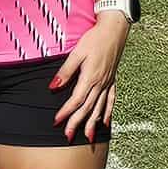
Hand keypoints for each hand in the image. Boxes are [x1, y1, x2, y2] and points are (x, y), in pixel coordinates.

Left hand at [52, 14, 126, 141]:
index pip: (76, 100)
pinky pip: (110, 100)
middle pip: (87, 108)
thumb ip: (65, 71)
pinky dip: (107, 112)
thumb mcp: (76, 53)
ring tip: (87, 137)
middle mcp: (101, 83)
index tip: (56, 122)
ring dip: (92, 123)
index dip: (66, 112)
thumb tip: (53, 87)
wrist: (114, 31)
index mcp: (90, 77)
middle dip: (77, 123)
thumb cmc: (93, 40)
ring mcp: (108, 83)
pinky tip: (105, 122)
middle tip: (68, 136)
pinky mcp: (112, 80)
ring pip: (99, 107)